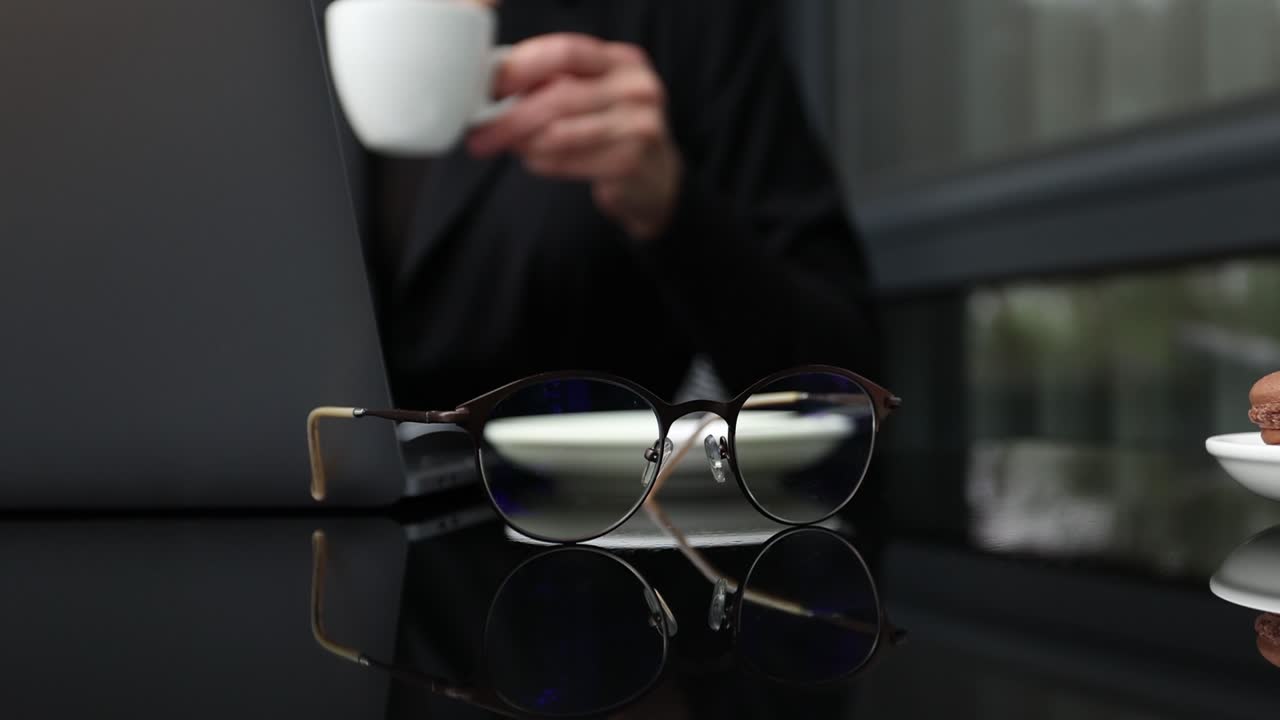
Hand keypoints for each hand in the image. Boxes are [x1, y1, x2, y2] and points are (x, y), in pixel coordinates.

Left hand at [467, 33, 682, 240]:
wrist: (656, 180)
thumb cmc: (614, 132)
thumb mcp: (596, 96)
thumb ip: (557, 84)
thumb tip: (494, 88)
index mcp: (624, 61)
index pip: (566, 51)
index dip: (522, 66)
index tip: (489, 86)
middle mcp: (638, 87)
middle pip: (559, 95)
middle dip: (512, 116)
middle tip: (481, 134)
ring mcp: (639, 125)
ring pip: (561, 132)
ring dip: (524, 142)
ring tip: (505, 147)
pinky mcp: (631, 162)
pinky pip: (570, 160)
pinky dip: (543, 162)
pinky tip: (534, 162)